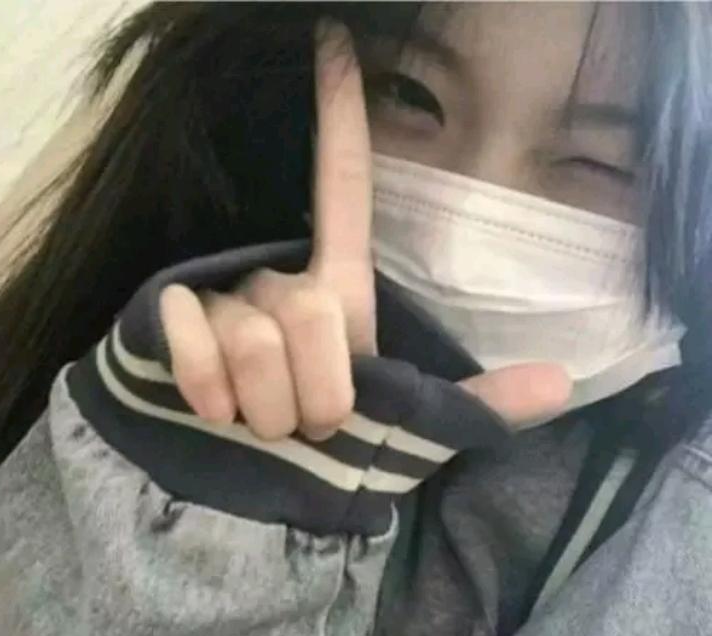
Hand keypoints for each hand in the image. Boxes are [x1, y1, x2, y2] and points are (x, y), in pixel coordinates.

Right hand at [159, 21, 570, 440]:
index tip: (334, 40)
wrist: (258, 493)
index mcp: (340, 289)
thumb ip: (478, 403)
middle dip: (319, 392)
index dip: (337, 115)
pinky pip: (191, 335)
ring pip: (254, 339)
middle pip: (310, 312)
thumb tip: (562, 383)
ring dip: (267, 408)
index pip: (339, 185)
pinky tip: (212, 409)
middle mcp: (277, 280)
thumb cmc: (338, 452)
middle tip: (311, 424)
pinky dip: (208, 386)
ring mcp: (220, 298)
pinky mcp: (170, 321)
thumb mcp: (412, 424)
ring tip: (262, 426)